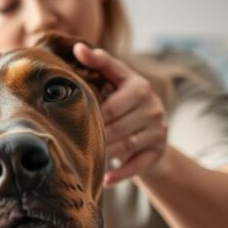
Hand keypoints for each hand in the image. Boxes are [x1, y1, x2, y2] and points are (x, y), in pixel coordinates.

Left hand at [73, 42, 167, 185]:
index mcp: (138, 86)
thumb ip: (98, 64)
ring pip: (125, 145)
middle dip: (93, 137)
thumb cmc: (122, 102)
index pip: (110, 104)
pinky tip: (105, 179)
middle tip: (68, 146)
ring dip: (103, 156)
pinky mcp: (159, 151)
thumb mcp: (114, 80)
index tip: (71, 121)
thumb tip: (78, 47)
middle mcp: (152, 106)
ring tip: (82, 162)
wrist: (150, 132)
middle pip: (115, 126)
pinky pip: (138, 165)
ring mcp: (159, 129)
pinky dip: (121, 173)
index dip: (90, 116)